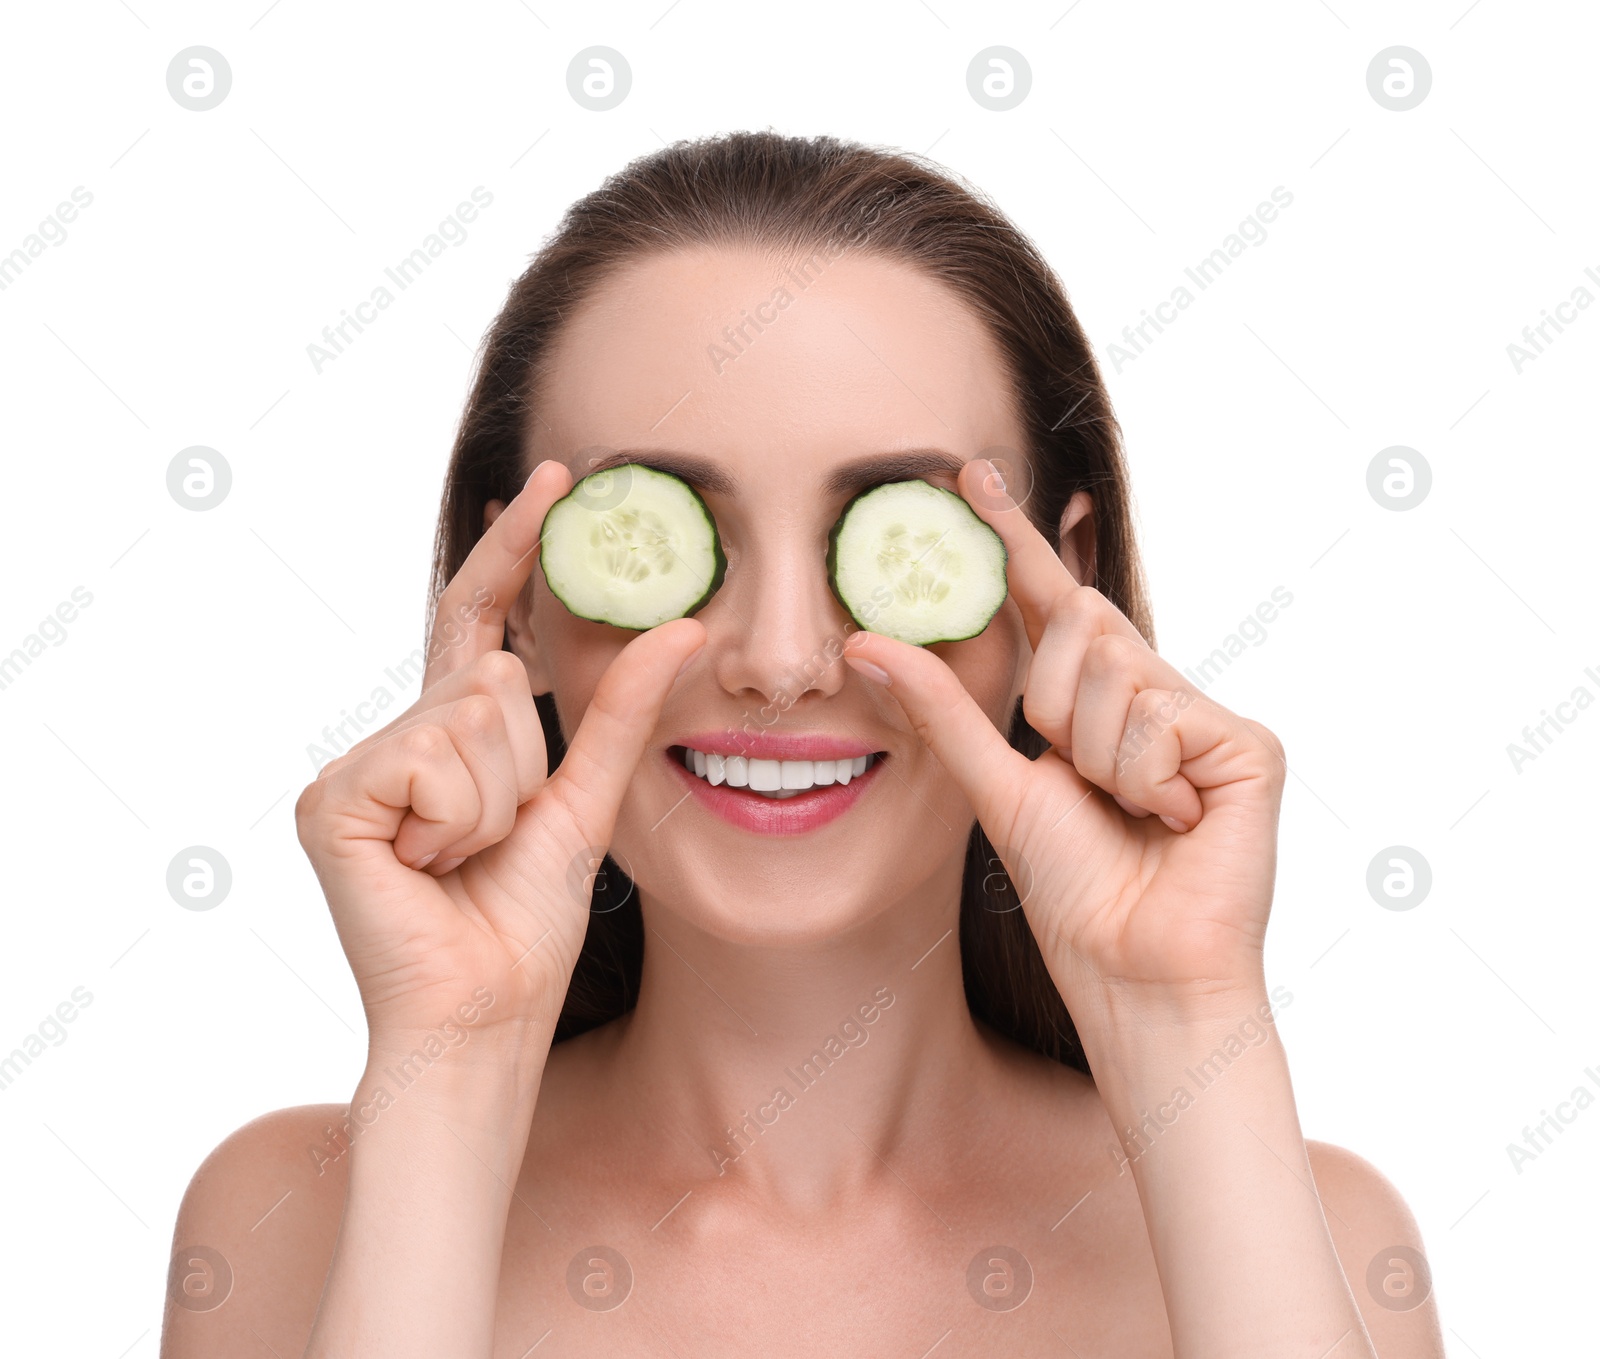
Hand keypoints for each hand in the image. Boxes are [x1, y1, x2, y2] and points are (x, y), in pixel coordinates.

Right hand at [294, 459, 705, 1046]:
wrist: (485, 1012)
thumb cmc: (525, 921)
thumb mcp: (587, 800)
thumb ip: (622, 711)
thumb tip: (681, 622)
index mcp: (450, 735)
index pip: (483, 617)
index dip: (514, 550)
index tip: (554, 478)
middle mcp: (396, 737)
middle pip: (488, 675)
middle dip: (521, 767)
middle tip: (493, 843)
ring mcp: (355, 766)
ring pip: (469, 716)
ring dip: (494, 803)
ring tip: (460, 863)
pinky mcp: (332, 800)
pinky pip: (434, 760)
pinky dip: (457, 821)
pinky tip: (426, 869)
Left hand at [840, 459, 1286, 1032]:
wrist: (1139, 973)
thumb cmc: (1076, 893)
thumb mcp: (995, 787)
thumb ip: (943, 711)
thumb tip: (865, 642)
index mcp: (1092, 704)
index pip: (1050, 602)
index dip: (1014, 538)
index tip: (969, 470)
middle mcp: (1149, 695)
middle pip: (1079, 625)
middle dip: (1056, 707)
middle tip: (1082, 784)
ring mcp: (1201, 717)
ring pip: (1115, 669)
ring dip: (1099, 758)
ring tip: (1133, 816)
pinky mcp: (1248, 744)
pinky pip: (1161, 716)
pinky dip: (1147, 778)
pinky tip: (1175, 823)